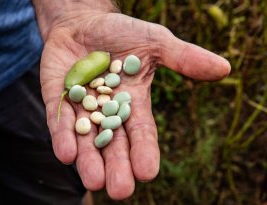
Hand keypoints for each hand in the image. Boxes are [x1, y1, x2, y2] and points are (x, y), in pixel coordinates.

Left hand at [40, 12, 229, 198]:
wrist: (84, 22)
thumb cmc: (122, 33)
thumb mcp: (155, 42)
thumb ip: (183, 58)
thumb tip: (224, 68)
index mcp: (133, 103)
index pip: (141, 132)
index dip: (145, 151)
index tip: (148, 172)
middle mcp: (107, 112)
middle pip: (113, 143)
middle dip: (116, 166)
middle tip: (120, 190)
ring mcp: (81, 107)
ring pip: (85, 139)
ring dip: (89, 160)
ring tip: (94, 180)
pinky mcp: (57, 99)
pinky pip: (60, 120)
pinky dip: (63, 136)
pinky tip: (67, 154)